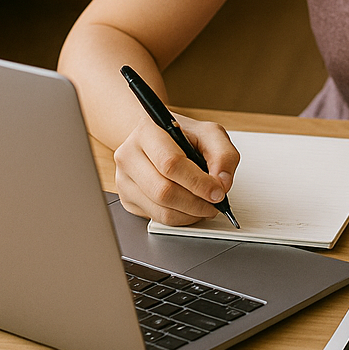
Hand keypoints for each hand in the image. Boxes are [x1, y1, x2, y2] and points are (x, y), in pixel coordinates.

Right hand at [112, 110, 238, 225]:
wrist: (157, 138)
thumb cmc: (181, 135)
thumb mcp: (209, 133)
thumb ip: (223, 154)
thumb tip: (222, 183)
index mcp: (148, 131)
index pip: (170, 164)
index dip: (198, 182)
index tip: (217, 192)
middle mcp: (129, 154)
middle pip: (163, 191)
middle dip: (196, 203)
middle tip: (215, 203)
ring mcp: (124, 179)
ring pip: (160, 210)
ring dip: (190, 214)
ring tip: (205, 205)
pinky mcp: (127, 198)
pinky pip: (156, 218)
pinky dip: (180, 218)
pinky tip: (190, 207)